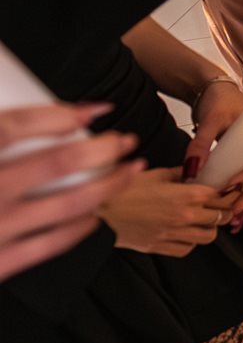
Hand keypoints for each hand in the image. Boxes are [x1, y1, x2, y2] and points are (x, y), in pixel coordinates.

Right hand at [0, 107, 139, 281]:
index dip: (59, 114)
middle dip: (101, 147)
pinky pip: (51, 245)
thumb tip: (14, 97)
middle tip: (124, 139)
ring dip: (107, 184)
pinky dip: (81, 226)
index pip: (13, 127)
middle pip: (56, 163)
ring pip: (68, 204)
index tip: (93, 109)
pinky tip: (94, 213)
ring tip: (129, 169)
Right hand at [101, 165, 231, 256]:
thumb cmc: (124, 190)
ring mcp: (174, 234)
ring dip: (210, 228)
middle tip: (221, 206)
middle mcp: (186, 216)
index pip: (221, 196)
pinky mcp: (160, 247)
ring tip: (204, 221)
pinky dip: (190, 243)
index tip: (229, 191)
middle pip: (221, 216)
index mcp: (188, 195)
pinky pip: (187, 249)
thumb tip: (193, 171)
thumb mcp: (155, 174)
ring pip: (208, 236)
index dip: (227, 193)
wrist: (100, 212)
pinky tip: (185, 234)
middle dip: (224, 210)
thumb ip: (179, 174)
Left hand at [180, 80, 242, 228]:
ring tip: (232, 218)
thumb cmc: (219, 102)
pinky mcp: (239, 160)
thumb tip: (193, 168)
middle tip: (233, 209)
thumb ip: (201, 144)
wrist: (213, 92)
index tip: (233, 183)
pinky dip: (238, 195)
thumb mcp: (209, 121)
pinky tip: (230, 211)